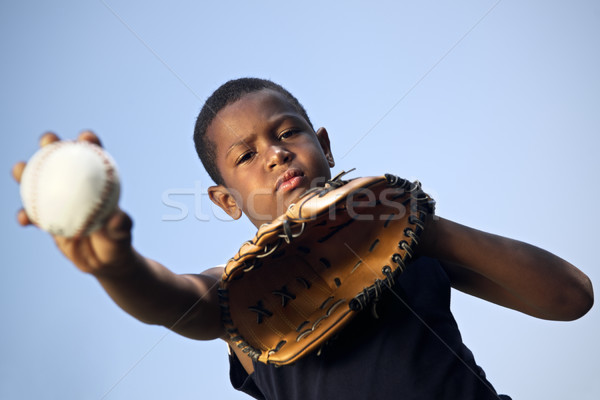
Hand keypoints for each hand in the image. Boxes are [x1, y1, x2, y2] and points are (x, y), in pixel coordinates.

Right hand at [12, 131, 136, 275]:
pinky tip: (24, 219)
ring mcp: (58, 201)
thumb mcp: (121, 236)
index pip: (94, 157)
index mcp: (97, 183)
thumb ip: (121, 226)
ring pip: (38, 181)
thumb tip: (119, 217)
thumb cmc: (117, 243)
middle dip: (51, 143)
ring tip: (20, 169)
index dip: (89, 142)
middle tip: (48, 141)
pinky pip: (32, 213)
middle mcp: (76, 187)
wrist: (102, 262)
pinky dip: (26, 214)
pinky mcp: (46, 217)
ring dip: (27, 172)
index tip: (86, 138)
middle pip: (61, 159)